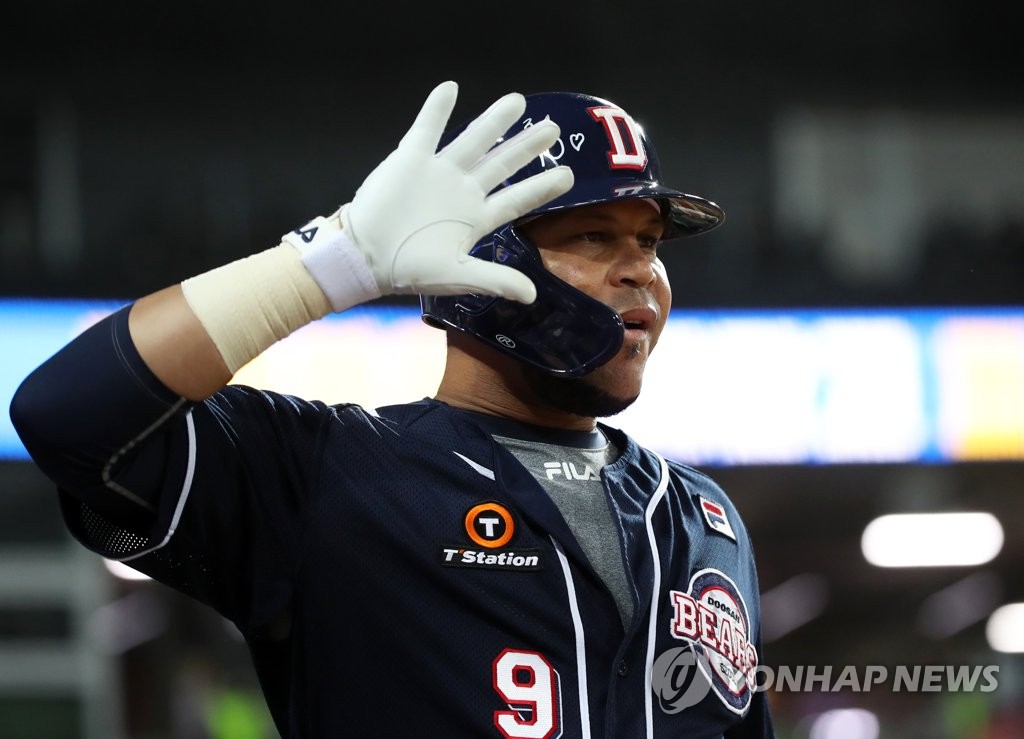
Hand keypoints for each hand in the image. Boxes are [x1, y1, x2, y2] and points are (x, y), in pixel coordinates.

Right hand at [341, 81, 572, 303]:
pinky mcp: (411, 159)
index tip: (568, 175)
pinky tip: (450, 88)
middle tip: (554, 129)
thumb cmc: (409, 267)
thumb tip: (532, 296)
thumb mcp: (458, 275)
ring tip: (517, 100)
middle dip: (527, 146)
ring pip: (473, 140)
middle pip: (502, 164)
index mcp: (475, 218)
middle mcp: (462, 191)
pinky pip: (426, 129)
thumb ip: (496, 279)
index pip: (516, 199)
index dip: (542, 187)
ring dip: (494, 120)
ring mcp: (439, 173)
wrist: (365, 255)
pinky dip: (436, 108)